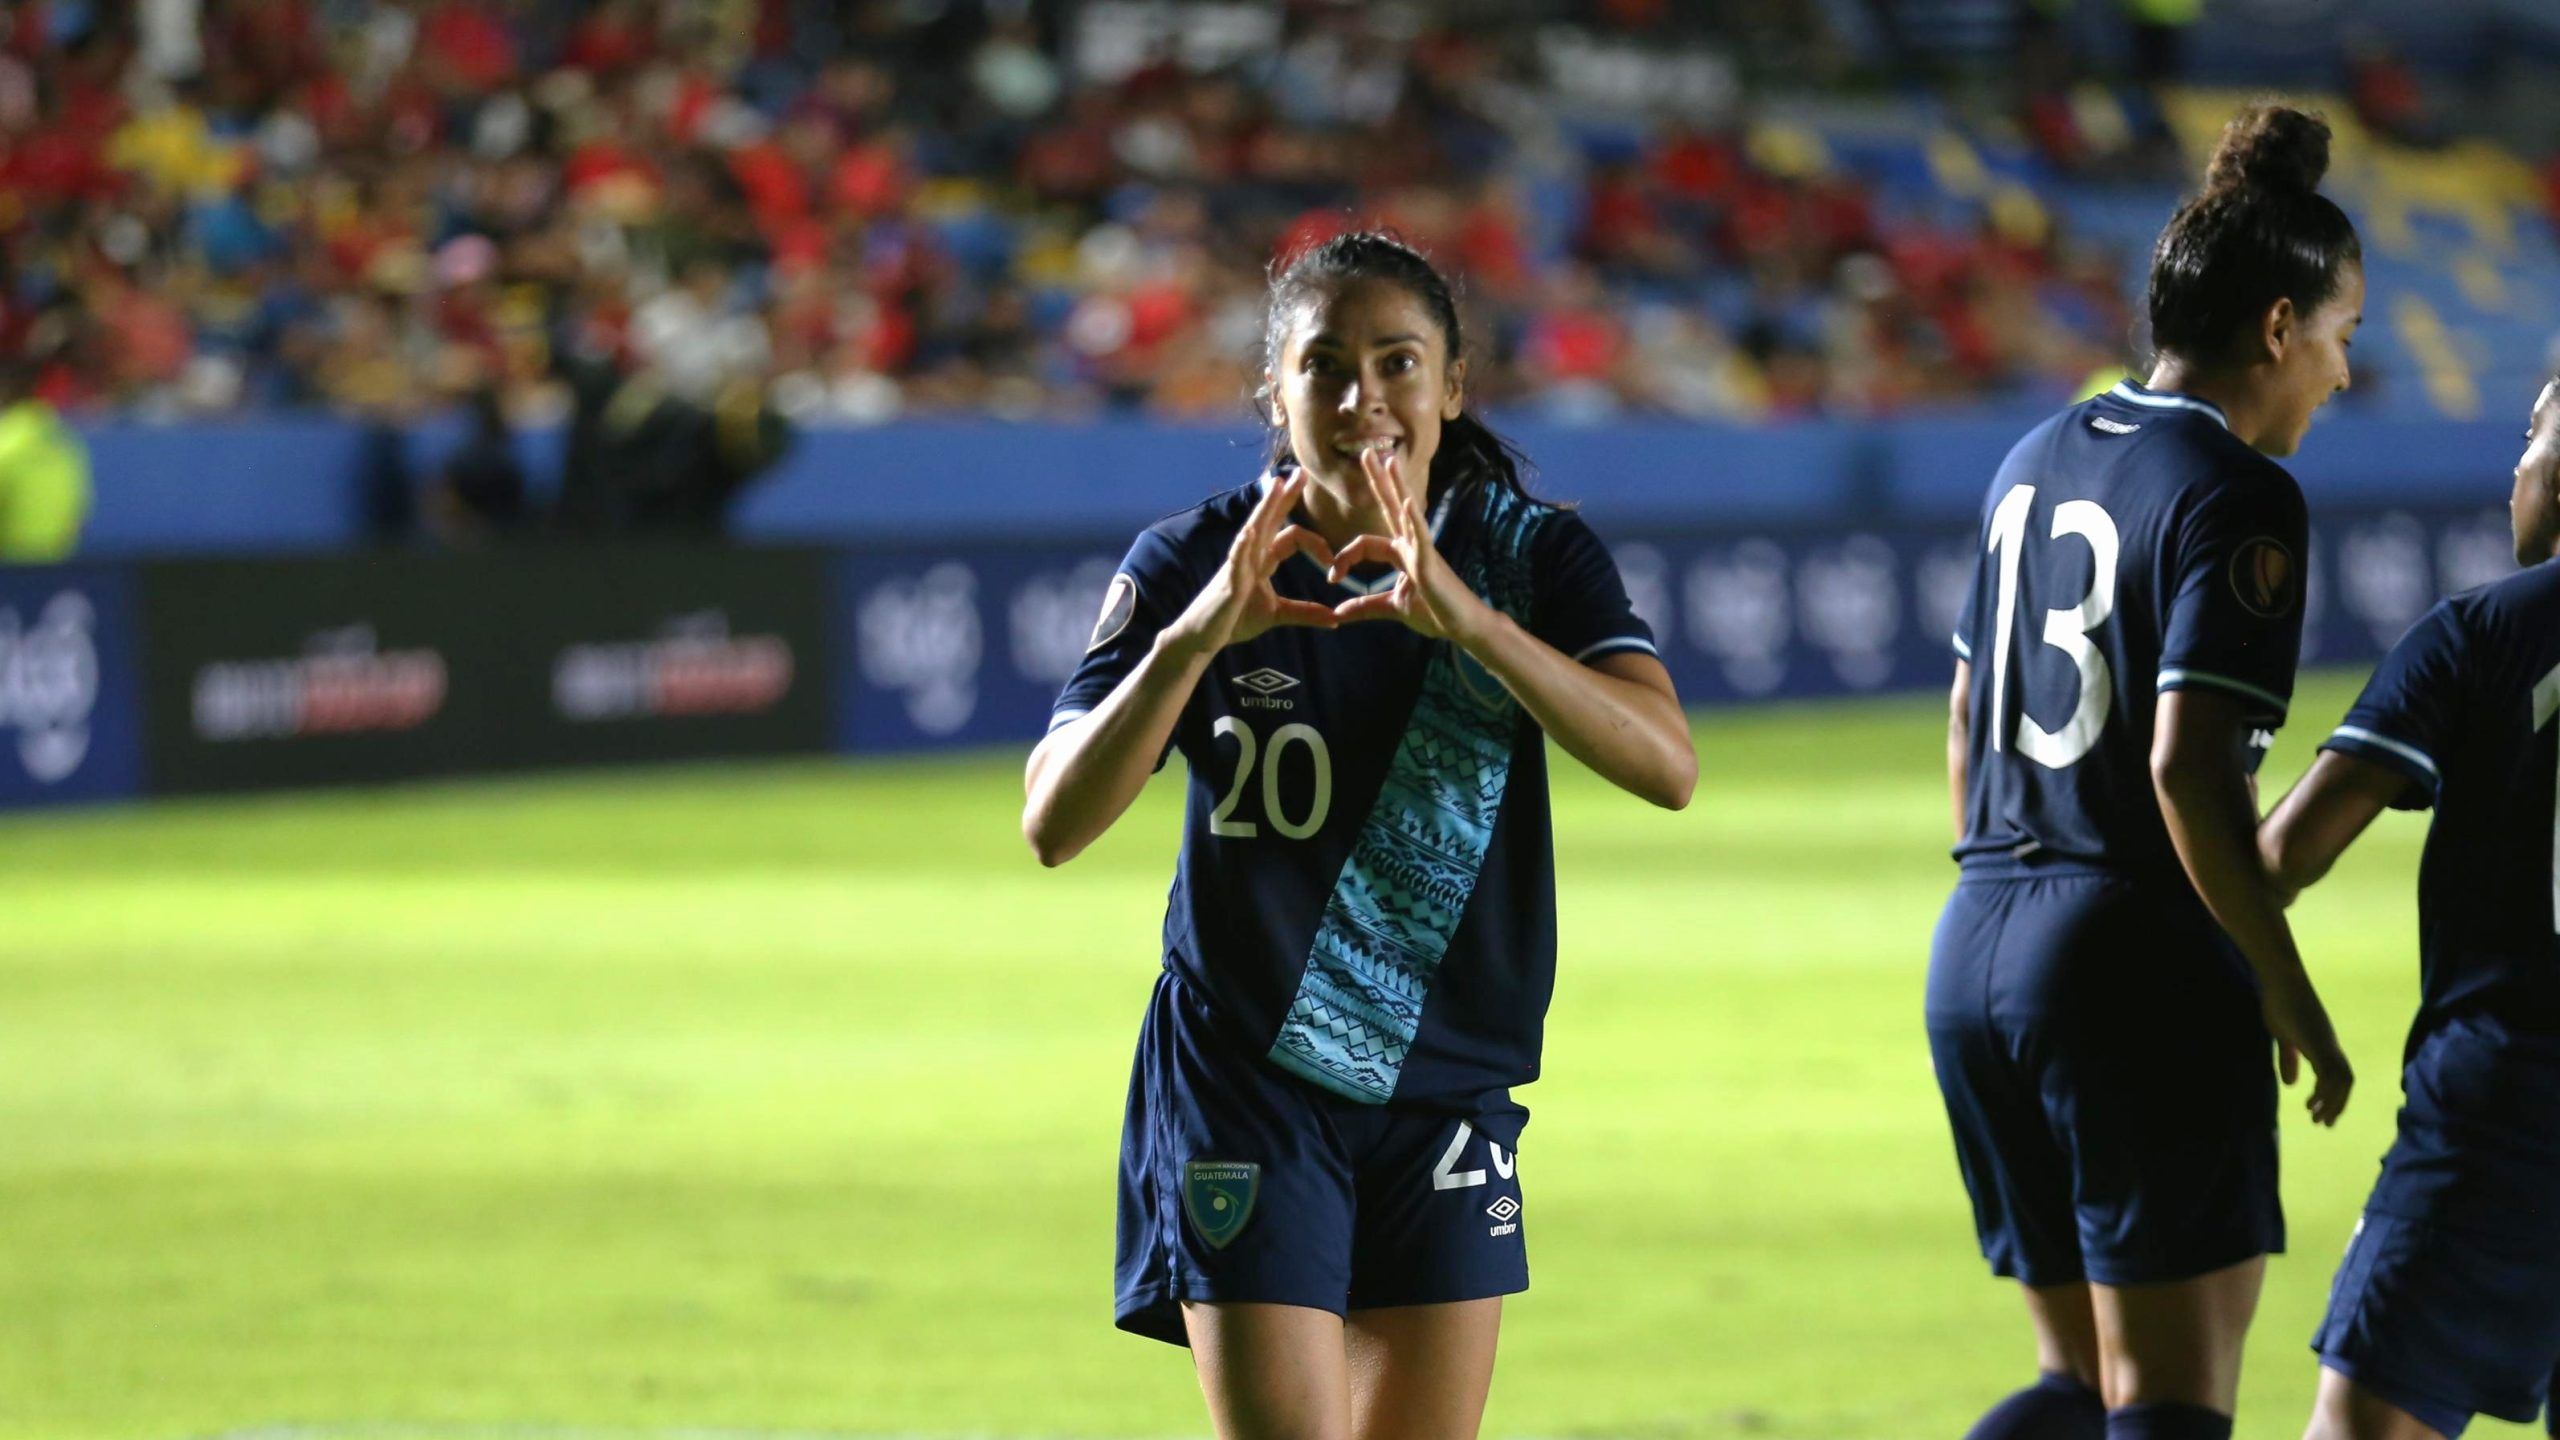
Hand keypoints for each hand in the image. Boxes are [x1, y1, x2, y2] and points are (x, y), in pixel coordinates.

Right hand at [1160, 472, 1340, 658]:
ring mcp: (1237, 567)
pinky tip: (1249, 532)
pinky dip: (1241, 546)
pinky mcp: (1227, 583)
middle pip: (1270, 520)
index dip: (1315, 543)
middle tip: (1300, 472)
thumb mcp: (1276, 615)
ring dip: (1265, 507)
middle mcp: (1250, 557)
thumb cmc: (1233, 621)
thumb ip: (1305, 613)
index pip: (1290, 536)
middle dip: (1284, 496)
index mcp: (1262, 562)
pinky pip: (1234, 561)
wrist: (1202, 638)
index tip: (1333, 562)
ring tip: (1275, 485)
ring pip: (1253, 530)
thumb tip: (1335, 619)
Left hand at [1327, 441, 1494, 643]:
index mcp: (1401, 554)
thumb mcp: (1392, 608)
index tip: (1332, 577)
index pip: (1365, 543)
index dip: (1344, 557)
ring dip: (1397, 485)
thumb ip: (1365, 606)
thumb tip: (1338, 613)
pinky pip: (1421, 537)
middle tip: (1366, 451)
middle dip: (1377, 479)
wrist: (1462, 626)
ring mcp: (1422, 551)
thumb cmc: (1434, 613)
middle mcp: (1411, 545)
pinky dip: (1414, 519)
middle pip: (1390, 506)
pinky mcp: (1430, 563)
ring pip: (1406, 512)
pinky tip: (1409, 502)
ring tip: (1389, 461)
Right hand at [2260, 966, 2352, 1125]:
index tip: (2320, 1113)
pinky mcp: (2318, 1042)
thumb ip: (2289, 1059)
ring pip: (2341, 1080)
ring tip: (2317, 1118)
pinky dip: (2324, 1091)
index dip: (2334, 1096)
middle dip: (2337, 1105)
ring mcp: (2326, 1044)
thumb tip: (2291, 1084)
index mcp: (2324, 1045)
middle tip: (2324, 1124)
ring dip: (2332, 1102)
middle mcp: (2330, 1047)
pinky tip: (2311, 1102)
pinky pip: (2328, 1073)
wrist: (2282, 980)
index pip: (2339, 1076)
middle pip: (2346, 1081)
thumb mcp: (2283, 1036)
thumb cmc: (2279, 1003)